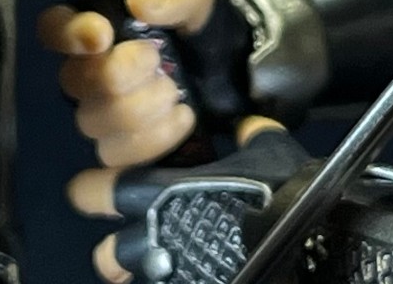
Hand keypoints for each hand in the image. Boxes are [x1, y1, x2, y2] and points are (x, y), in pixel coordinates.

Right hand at [40, 0, 224, 167]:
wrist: (231, 76)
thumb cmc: (201, 32)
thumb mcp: (200, 1)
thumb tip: (138, 3)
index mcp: (97, 27)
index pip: (54, 26)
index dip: (68, 33)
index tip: (103, 35)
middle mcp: (89, 72)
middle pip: (74, 81)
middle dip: (120, 74)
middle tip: (160, 65)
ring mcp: (101, 115)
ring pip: (94, 123)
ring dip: (142, 109)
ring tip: (176, 95)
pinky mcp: (121, 151)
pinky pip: (114, 158)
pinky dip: (152, 139)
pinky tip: (180, 120)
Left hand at [68, 116, 307, 283]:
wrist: (299, 238)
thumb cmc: (272, 192)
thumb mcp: (266, 151)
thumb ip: (250, 135)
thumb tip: (248, 125)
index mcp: (160, 193)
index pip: (99, 192)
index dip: (92, 189)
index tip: (96, 185)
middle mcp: (156, 236)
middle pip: (105, 254)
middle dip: (110, 247)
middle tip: (129, 237)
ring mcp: (172, 269)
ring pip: (130, 279)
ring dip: (138, 270)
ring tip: (156, 262)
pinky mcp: (192, 283)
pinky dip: (173, 278)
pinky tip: (192, 269)